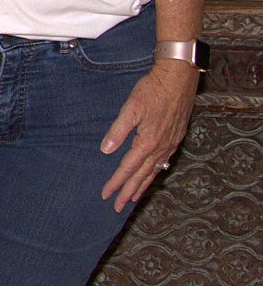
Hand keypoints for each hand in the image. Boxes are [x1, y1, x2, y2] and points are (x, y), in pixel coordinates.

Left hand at [100, 58, 197, 211]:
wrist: (179, 79)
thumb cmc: (152, 90)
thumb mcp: (131, 108)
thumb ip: (118, 130)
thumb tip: (105, 150)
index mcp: (147, 142)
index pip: (127, 168)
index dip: (115, 183)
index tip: (105, 195)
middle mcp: (160, 147)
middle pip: (141, 175)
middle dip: (128, 192)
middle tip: (117, 207)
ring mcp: (170, 144)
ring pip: (154, 171)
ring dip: (142, 185)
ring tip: (133, 198)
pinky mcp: (175, 138)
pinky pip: (163, 162)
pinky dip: (155, 173)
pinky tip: (152, 175)